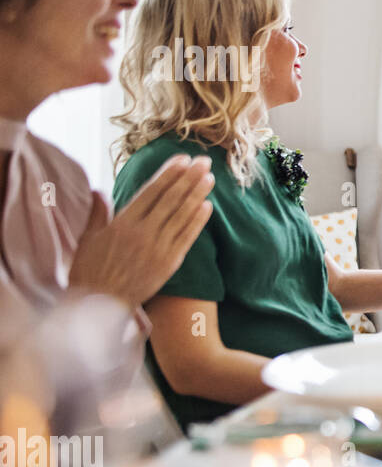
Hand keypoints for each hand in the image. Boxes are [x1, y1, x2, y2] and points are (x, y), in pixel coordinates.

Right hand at [68, 154, 214, 305]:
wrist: (100, 307)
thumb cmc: (90, 271)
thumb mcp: (87, 239)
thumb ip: (96, 212)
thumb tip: (98, 189)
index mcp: (122, 222)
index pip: (152, 191)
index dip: (169, 173)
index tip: (183, 159)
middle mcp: (143, 232)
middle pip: (172, 199)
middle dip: (189, 178)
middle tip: (204, 161)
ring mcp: (159, 248)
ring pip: (182, 216)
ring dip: (198, 195)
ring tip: (210, 178)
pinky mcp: (169, 263)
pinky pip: (187, 238)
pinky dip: (198, 222)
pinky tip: (207, 207)